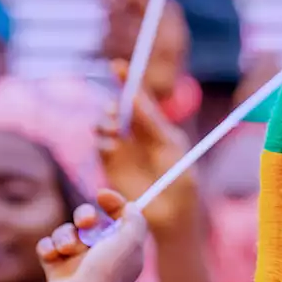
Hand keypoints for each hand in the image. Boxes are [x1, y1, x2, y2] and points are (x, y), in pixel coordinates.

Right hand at [39, 189, 147, 281]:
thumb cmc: (109, 272)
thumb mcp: (132, 240)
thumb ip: (135, 219)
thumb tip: (131, 206)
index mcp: (121, 245)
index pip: (117, 216)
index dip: (111, 202)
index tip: (102, 195)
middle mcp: (99, 252)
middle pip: (87, 219)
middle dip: (84, 215)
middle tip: (86, 222)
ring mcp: (76, 261)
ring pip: (65, 231)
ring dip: (66, 236)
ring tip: (68, 250)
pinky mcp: (55, 269)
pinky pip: (47, 246)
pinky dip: (48, 248)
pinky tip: (53, 257)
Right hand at [99, 59, 197, 234]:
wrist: (172, 216)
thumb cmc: (180, 182)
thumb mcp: (170, 147)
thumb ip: (153, 123)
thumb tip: (134, 98)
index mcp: (157, 127)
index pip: (140, 98)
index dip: (128, 80)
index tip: (118, 65)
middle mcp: (138, 135)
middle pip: (118, 108)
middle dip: (115, 105)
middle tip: (118, 114)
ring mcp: (123, 150)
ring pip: (105, 124)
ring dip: (106, 122)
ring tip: (115, 131)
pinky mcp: (111, 166)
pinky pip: (100, 145)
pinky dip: (102, 141)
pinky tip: (112, 146)